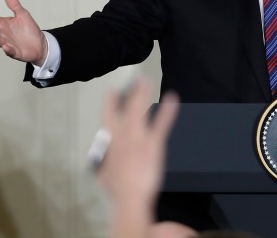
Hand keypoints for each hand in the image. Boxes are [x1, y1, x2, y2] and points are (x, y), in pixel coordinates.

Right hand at [0, 0, 45, 63]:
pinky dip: (8, 50)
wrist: (40, 44)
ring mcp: (8, 44)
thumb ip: (15, 6)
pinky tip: (5, 46)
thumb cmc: (29, 29)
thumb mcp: (23, 15)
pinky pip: (11, 51)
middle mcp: (3, 34)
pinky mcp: (15, 52)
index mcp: (3, 24)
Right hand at [97, 78, 179, 207]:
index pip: (108, 115)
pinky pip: (161, 123)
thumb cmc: (118, 189)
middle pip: (125, 107)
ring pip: (139, 109)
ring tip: (147, 81)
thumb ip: (104, 161)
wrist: (130, 197)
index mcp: (111, 140)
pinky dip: (168, 110)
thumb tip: (103, 161)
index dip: (111, 101)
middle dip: (131, 92)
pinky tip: (173, 98)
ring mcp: (139, 137)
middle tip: (137, 80)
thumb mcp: (104, 173)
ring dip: (143, 93)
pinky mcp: (153, 143)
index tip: (114, 91)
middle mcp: (123, 134)